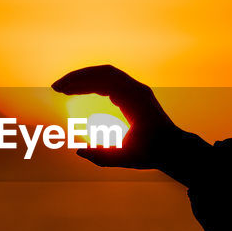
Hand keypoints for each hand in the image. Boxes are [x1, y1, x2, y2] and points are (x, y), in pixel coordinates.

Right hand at [52, 65, 203, 174]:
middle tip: (56, 87)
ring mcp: (136, 89)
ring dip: (85, 78)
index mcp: (135, 100)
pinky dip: (94, 84)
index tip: (61, 91)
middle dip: (78, 77)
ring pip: (107, 74)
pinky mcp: (134, 93)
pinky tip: (79, 92)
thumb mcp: (126, 158)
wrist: (174, 148)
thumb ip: (102, 157)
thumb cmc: (153, 154)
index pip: (104, 82)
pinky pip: (111, 81)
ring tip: (63, 89)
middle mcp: (137, 89)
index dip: (80, 84)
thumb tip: (79, 150)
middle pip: (103, 72)